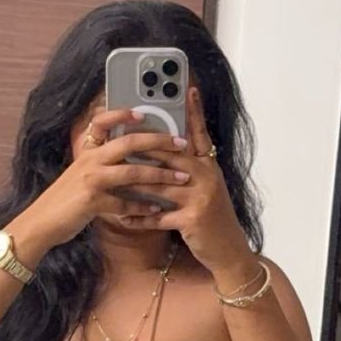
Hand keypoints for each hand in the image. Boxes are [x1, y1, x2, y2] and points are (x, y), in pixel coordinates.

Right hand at [16, 109, 193, 248]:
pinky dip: (143, 207)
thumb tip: (127, 157)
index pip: (103, 122)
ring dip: (160, 175)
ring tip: (181, 178)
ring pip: (133, 172)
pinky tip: (157, 209)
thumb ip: (101, 164)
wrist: (42, 222)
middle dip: (159, 141)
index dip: (123, 114)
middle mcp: (90, 160)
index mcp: (88, 151)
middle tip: (181, 143)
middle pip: (129, 143)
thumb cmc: (65, 199)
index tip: (144, 112)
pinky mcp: (94, 201)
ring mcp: (92, 179)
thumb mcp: (80, 174)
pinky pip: (125, 202)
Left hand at [117, 88, 262, 285]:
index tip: (189, 89)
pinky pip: (158, 215)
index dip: (195, 112)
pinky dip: (139, 218)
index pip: (200, 134)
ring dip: (133, 184)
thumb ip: (190, 172)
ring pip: (159, 184)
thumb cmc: (212, 221)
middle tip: (121, 136)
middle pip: (171, 154)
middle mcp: (206, 177)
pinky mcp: (192, 219)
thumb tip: (165, 157)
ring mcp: (200, 197)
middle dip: (144, 147)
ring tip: (112, 178)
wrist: (229, 252)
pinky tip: (124, 218)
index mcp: (209, 167)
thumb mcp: (206, 190)